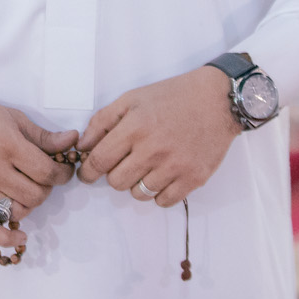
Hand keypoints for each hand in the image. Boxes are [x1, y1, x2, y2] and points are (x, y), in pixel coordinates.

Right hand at [0, 89, 76, 252]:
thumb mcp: (9, 117)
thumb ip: (41, 135)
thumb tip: (72, 141)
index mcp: (7, 144)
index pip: (47, 172)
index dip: (62, 174)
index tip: (62, 171)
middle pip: (37, 194)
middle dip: (46, 188)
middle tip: (41, 178)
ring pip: (18, 210)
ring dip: (29, 204)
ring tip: (24, 191)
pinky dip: (7, 238)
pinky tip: (20, 236)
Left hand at [76, 66, 238, 206]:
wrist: (216, 100)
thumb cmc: (171, 97)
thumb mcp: (131, 99)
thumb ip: (102, 121)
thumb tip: (83, 146)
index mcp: (134, 128)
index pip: (99, 161)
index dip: (87, 171)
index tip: (87, 174)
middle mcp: (153, 150)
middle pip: (117, 182)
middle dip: (114, 174)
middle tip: (124, 163)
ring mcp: (175, 167)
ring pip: (139, 194)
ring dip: (137, 184)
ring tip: (146, 166)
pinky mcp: (194, 178)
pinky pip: (164, 201)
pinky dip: (159, 193)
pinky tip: (162, 176)